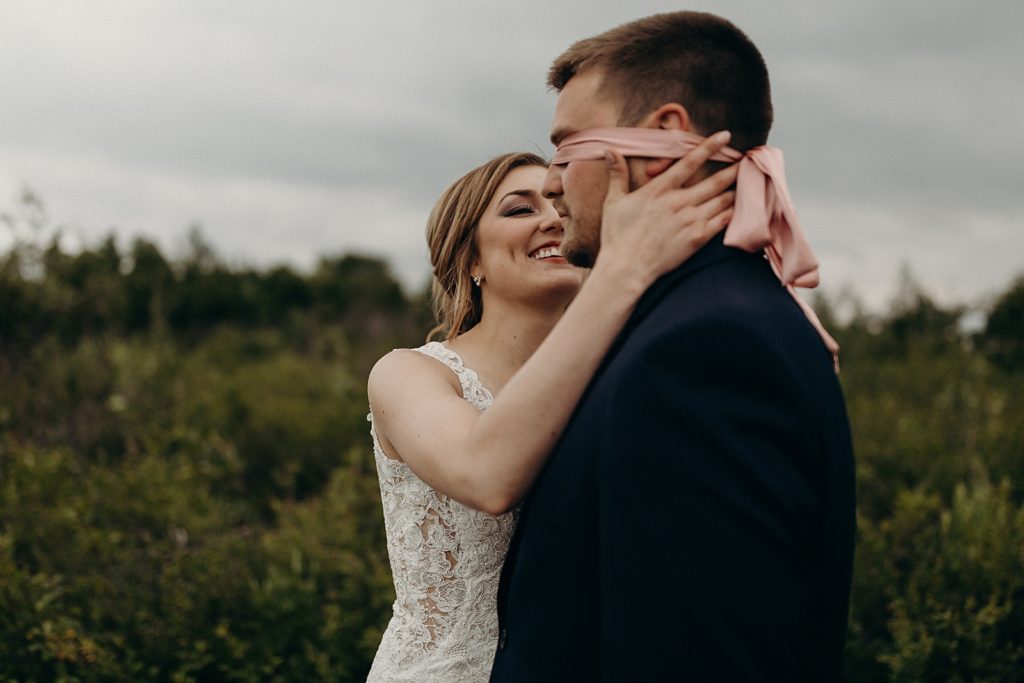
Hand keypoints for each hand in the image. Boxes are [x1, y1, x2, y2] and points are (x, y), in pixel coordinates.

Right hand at [595, 130, 738, 289]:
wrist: (627, 268)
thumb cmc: (617, 237)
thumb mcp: (613, 202)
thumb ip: (617, 175)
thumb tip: (609, 150)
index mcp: (659, 190)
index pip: (689, 162)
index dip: (709, 147)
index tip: (725, 136)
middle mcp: (679, 202)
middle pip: (714, 181)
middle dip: (733, 169)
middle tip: (748, 159)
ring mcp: (690, 220)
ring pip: (722, 200)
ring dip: (736, 189)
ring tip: (749, 181)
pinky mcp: (697, 238)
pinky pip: (722, 221)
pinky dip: (734, 212)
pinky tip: (743, 206)